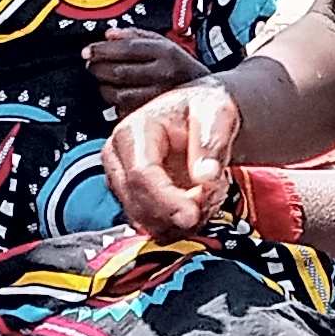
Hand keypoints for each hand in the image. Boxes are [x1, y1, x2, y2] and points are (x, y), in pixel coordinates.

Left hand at [88, 31, 204, 115]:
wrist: (209, 95)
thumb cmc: (179, 67)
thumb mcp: (162, 42)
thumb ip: (134, 35)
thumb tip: (108, 35)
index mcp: (166, 52)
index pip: (127, 49)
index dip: (102, 50)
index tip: (87, 51)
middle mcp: (164, 74)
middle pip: (119, 72)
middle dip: (98, 68)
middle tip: (91, 64)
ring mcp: (160, 98)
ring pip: (118, 94)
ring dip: (104, 87)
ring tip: (104, 80)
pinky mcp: (155, 116)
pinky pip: (124, 111)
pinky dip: (115, 103)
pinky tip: (118, 95)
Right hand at [104, 76, 242, 236]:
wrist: (197, 115)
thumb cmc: (202, 110)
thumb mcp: (216, 114)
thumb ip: (212, 144)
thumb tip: (206, 177)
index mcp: (134, 130)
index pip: (141, 175)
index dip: (167, 201)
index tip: (193, 215)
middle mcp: (118, 155)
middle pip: (137, 201)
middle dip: (175, 214)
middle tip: (209, 206)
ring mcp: (120, 178)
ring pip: (141, 217)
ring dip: (176, 222)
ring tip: (206, 202)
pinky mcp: (130, 196)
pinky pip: (148, 222)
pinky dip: (173, 225)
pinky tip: (195, 210)